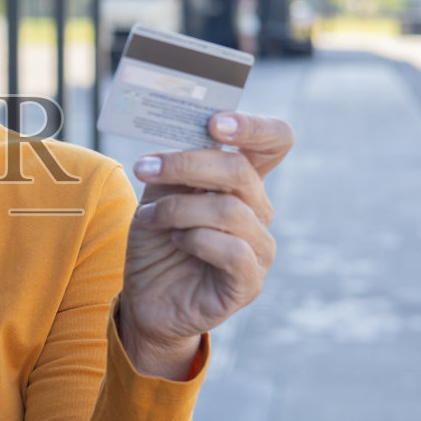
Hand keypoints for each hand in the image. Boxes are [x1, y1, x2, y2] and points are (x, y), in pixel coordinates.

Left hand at [119, 112, 294, 378]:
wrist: (145, 297)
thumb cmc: (157, 240)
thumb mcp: (160, 194)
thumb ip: (177, 166)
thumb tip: (183, 133)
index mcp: (242, 181)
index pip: (275, 141)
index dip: (254, 127)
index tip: (216, 123)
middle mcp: (258, 210)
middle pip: (240, 171)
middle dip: (187, 164)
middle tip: (145, 167)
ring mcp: (259, 247)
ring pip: (229, 211)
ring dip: (178, 210)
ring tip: (148, 218)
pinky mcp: (249, 281)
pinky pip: (233, 251)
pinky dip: (196, 240)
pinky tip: (176, 241)